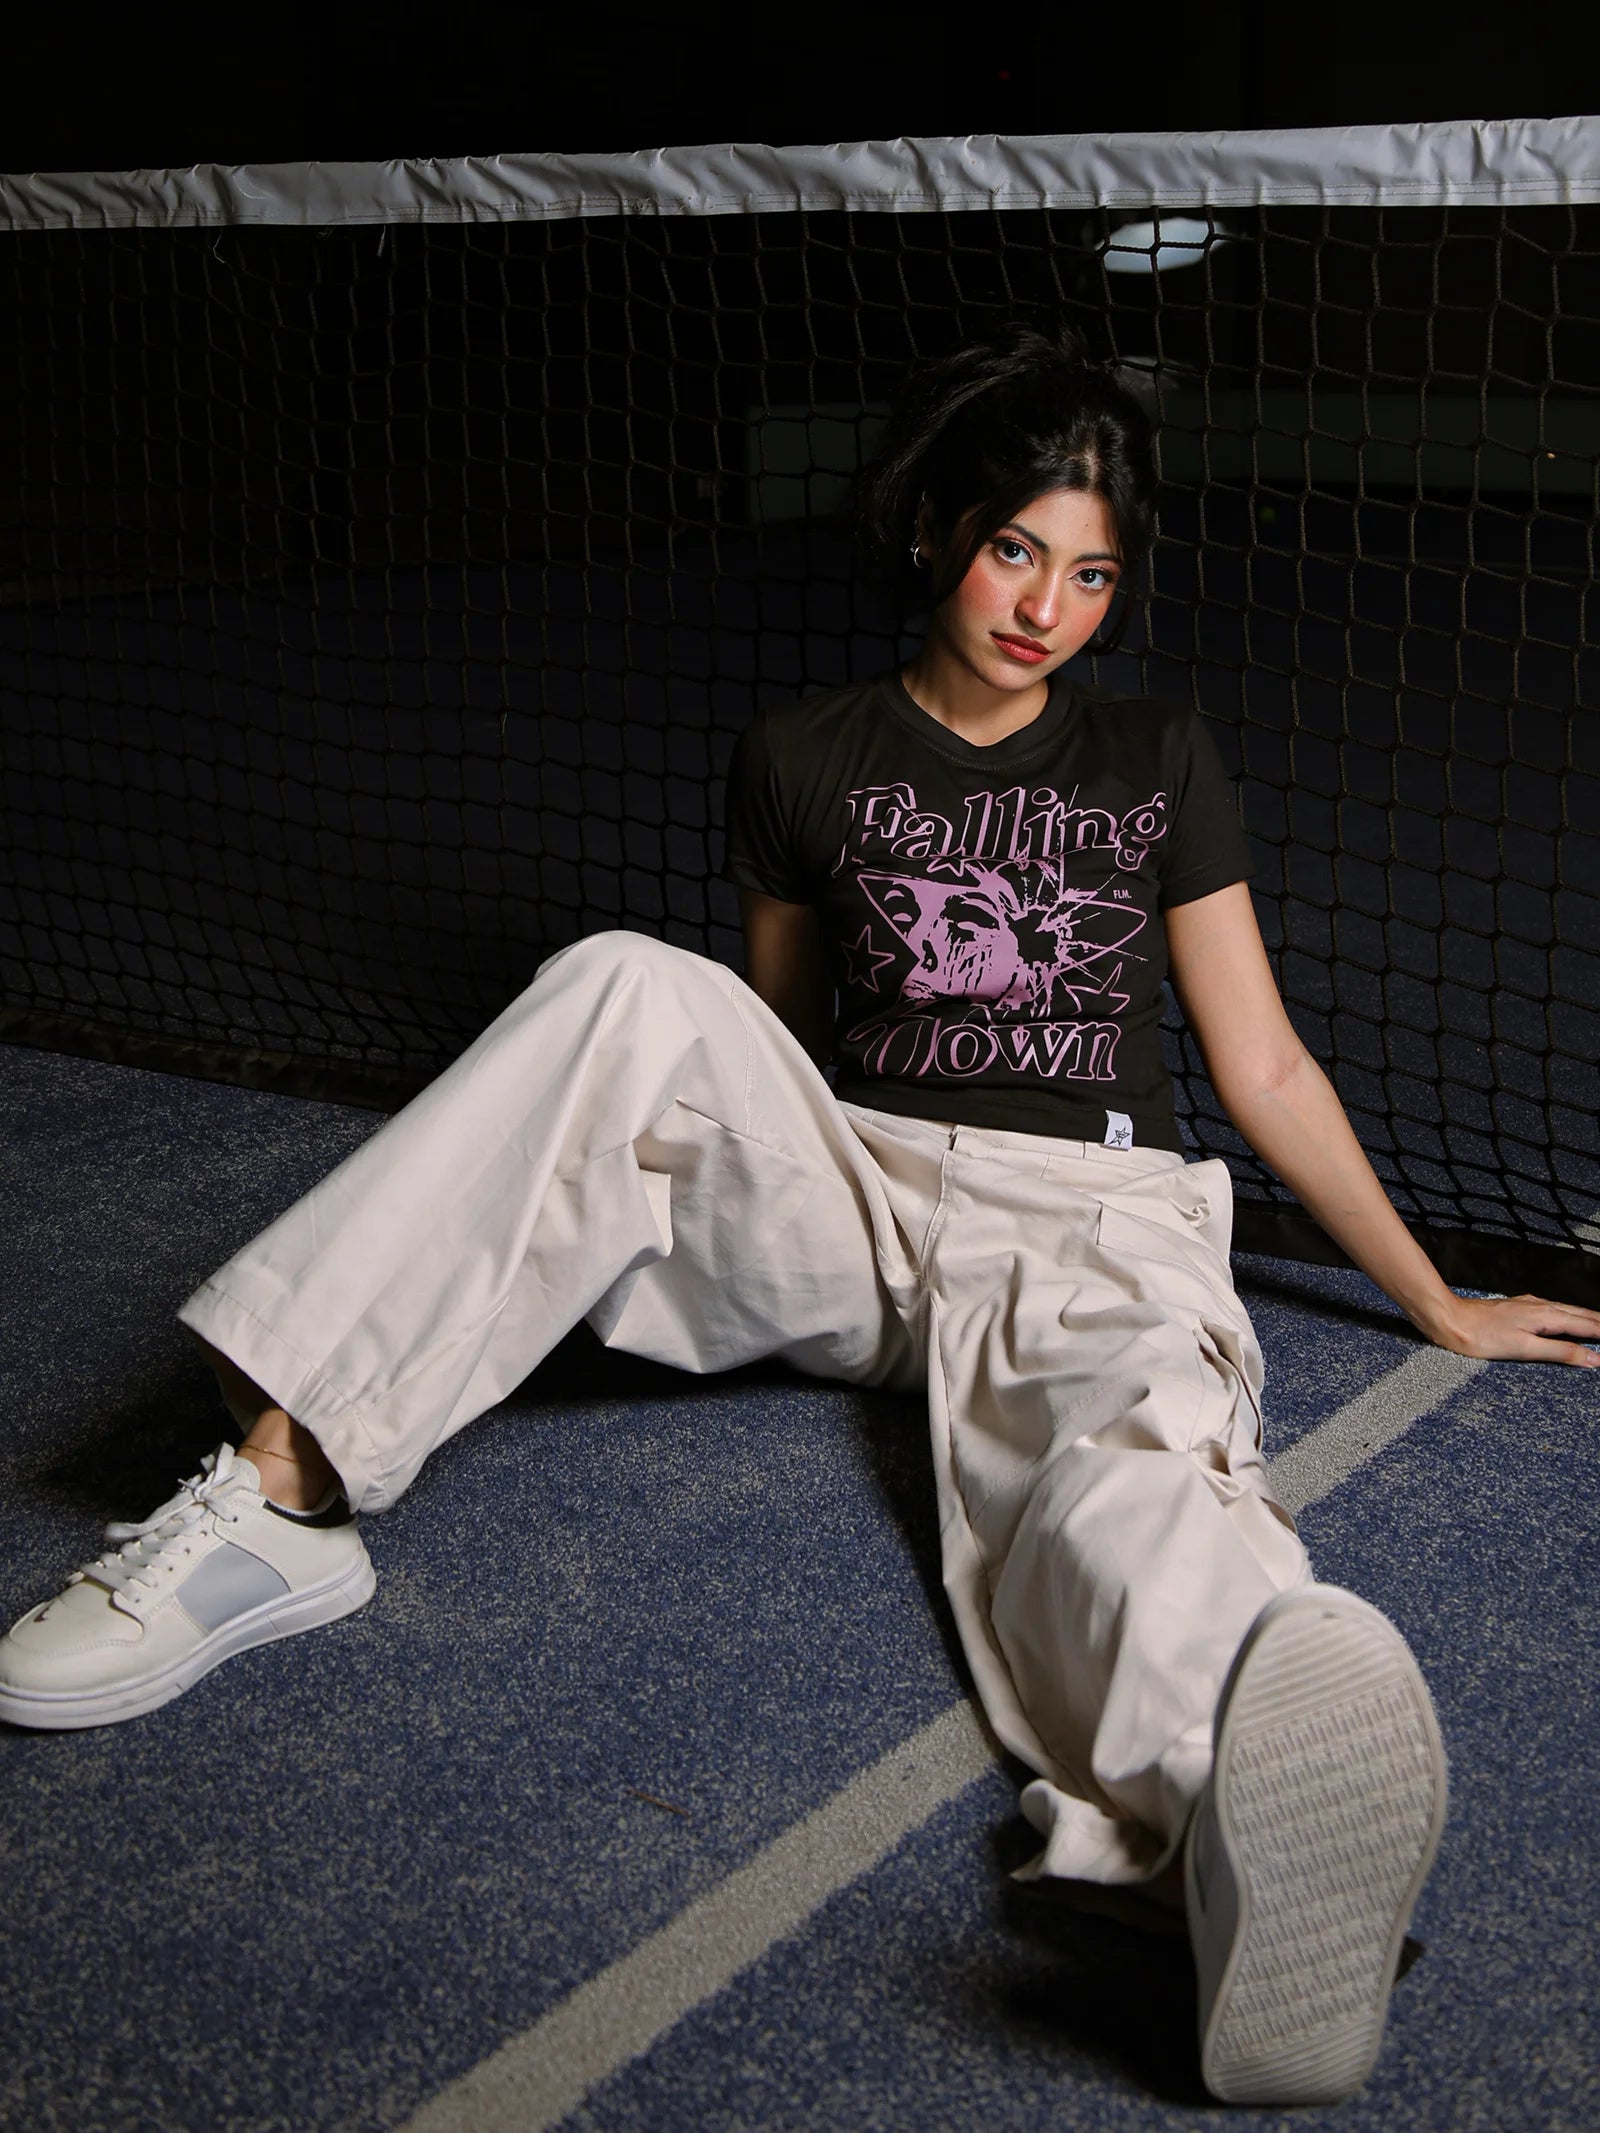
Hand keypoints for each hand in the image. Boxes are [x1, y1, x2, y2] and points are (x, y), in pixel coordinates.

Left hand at [1424, 1293, 1599, 1367]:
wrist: (1450, 1320)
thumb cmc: (1482, 1337)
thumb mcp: (1525, 1349)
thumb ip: (1560, 1352)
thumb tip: (1593, 1358)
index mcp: (1547, 1316)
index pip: (1587, 1325)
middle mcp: (1541, 1306)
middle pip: (1580, 1314)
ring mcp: (1528, 1305)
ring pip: (1567, 1310)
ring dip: (1586, 1317)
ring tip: (1599, 1324)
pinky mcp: (1517, 1307)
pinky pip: (1552, 1309)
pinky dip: (1567, 1315)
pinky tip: (1564, 1318)